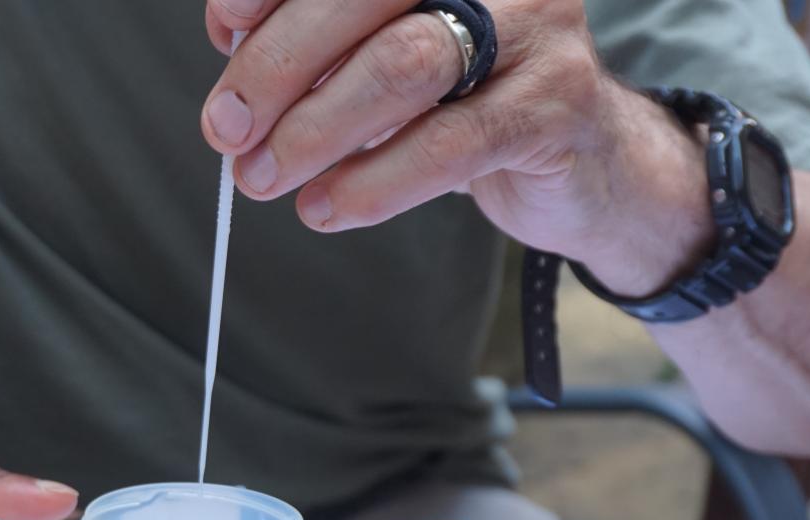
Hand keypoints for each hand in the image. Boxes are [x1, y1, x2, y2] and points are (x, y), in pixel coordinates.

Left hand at [201, 0, 712, 294]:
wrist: (585, 164)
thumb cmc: (471, 102)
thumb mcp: (390, 58)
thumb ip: (324, 45)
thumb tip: (236, 51)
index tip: (224, 30)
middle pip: (361, 0)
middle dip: (278, 66)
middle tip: (228, 130)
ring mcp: (537, 26)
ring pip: (403, 66)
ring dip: (315, 130)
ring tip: (264, 178)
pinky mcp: (557, 103)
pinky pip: (448, 145)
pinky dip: (373, 183)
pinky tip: (326, 208)